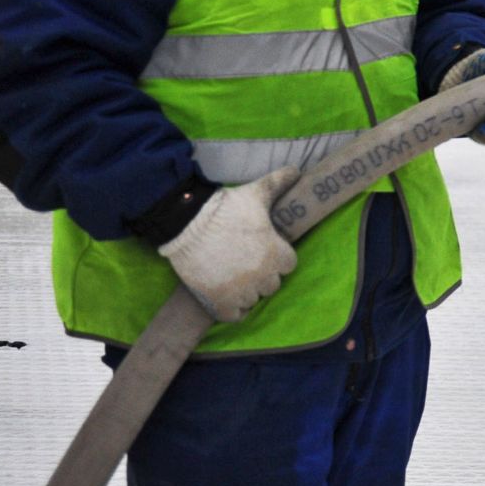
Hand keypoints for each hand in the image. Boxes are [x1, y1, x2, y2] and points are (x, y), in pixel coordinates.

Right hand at [159, 167, 300, 321]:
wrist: (188, 222)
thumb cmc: (227, 207)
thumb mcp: (257, 193)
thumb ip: (279, 182)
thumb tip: (296, 170)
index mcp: (277, 253)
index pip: (289, 265)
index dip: (279, 258)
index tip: (268, 251)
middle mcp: (262, 275)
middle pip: (272, 284)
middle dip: (264, 275)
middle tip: (249, 263)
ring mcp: (241, 290)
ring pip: (254, 299)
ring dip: (248, 291)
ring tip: (237, 278)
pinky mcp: (219, 300)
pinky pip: (235, 315)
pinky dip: (234, 310)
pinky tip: (230, 300)